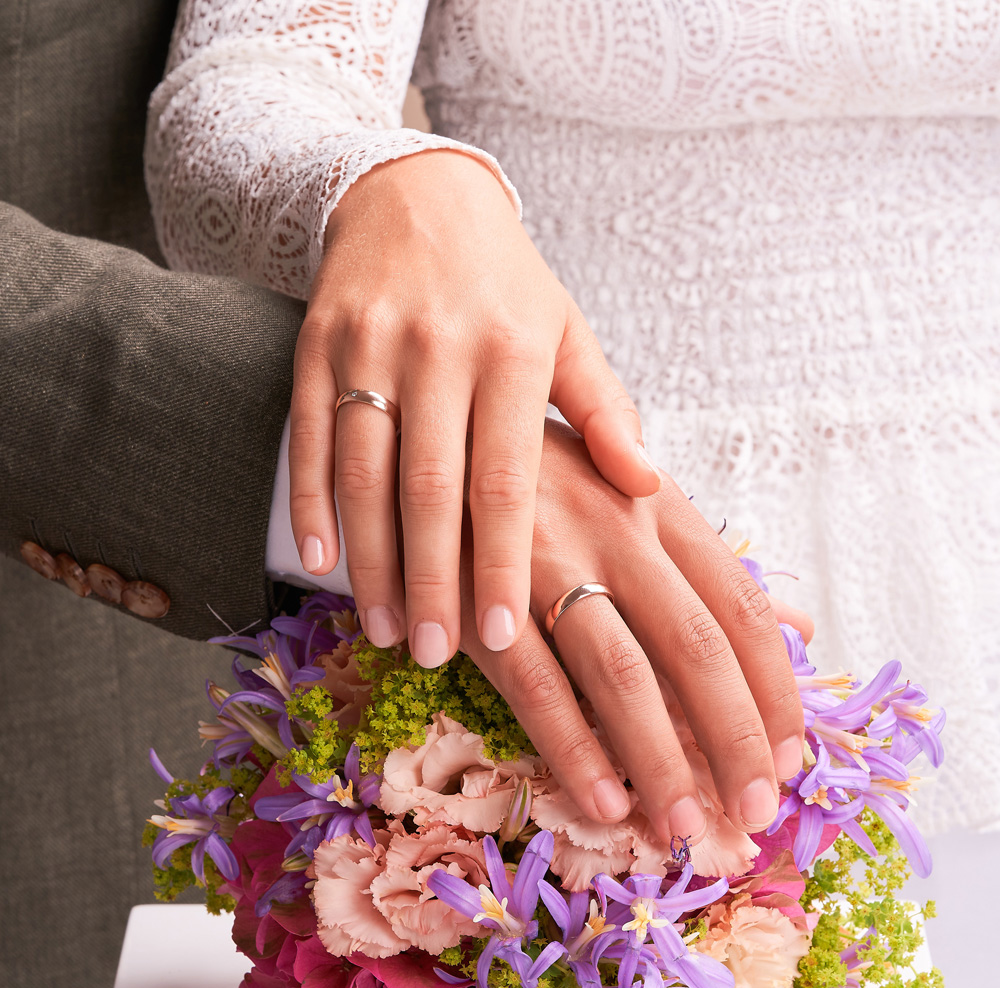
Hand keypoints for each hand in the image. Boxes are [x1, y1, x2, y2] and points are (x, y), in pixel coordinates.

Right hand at [289, 149, 658, 665]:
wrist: (417, 196)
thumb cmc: (505, 284)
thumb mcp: (566, 331)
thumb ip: (603, 411)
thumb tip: (648, 486)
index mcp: (511, 351)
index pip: (506, 478)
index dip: (499, 561)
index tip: (499, 634)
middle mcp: (438, 348)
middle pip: (429, 486)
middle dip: (429, 579)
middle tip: (429, 653)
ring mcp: (369, 345)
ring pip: (363, 470)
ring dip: (368, 557)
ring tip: (381, 626)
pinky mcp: (318, 344)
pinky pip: (307, 434)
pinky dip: (311, 499)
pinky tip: (318, 558)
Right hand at [456, 420, 805, 841]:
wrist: (435, 432)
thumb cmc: (543, 470)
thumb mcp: (631, 490)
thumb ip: (711, 561)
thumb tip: (797, 621)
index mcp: (658, 505)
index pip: (739, 605)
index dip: (773, 689)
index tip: (788, 756)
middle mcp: (614, 531)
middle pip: (696, 648)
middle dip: (734, 739)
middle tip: (754, 812)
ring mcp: (546, 562)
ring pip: (622, 676)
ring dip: (661, 763)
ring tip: (684, 829)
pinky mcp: (481, 596)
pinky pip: (535, 683)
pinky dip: (573, 747)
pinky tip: (601, 798)